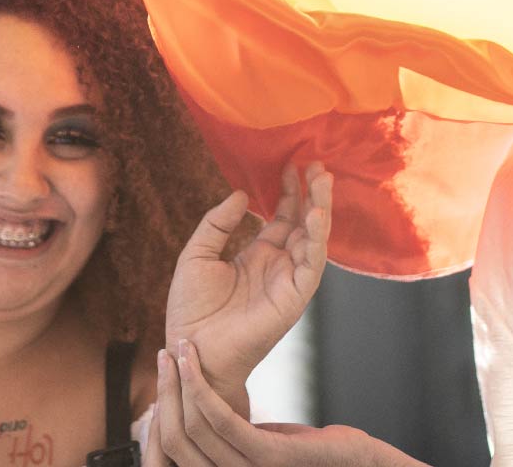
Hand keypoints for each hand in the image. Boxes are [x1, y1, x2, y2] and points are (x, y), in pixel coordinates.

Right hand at [146, 341, 425, 466]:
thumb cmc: (302, 450)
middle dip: (165, 393)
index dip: (154, 418)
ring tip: (175, 349)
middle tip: (162, 355)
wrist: (353, 462)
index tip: (158, 381)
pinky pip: (224, 420)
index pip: (169, 456)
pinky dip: (201, 388)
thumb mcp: (255, 443)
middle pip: (174, 440)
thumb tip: (190, 410)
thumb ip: (224, 435)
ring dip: (179, 383)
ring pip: (193, 428)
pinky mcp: (269, 457)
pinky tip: (194, 363)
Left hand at [164, 163, 331, 415]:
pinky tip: (315, 214)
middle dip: (312, 194)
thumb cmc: (190, 308)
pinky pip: (312, 265)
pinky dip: (317, 240)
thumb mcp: (197, 254)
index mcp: (258, 255)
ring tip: (321, 179)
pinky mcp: (294, 297)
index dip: (289, 192)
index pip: (282, 218)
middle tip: (317, 164)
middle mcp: (278, 266)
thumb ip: (218, 223)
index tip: (292, 164)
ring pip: (314, 239)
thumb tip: (242, 194)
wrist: (191, 347)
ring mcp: (288, 281)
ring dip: (320, 209)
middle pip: (304, 223)